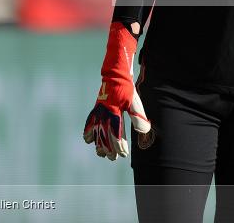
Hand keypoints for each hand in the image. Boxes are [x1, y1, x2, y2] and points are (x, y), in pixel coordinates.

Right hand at [83, 22, 150, 159]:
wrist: (115, 74)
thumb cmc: (126, 88)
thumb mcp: (135, 102)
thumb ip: (138, 117)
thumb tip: (145, 130)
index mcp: (114, 113)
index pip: (116, 134)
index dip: (119, 145)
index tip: (123, 154)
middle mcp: (104, 114)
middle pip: (105, 136)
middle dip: (109, 149)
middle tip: (113, 158)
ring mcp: (98, 112)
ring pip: (96, 132)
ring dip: (99, 144)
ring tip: (101, 154)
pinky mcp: (96, 109)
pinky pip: (89, 123)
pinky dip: (88, 132)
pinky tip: (88, 140)